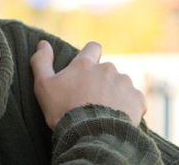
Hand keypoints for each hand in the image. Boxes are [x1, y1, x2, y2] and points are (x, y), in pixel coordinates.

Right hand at [30, 40, 145, 128]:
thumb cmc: (63, 110)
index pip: (93, 47)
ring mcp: (124, 83)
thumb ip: (41, 62)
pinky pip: (134, 99)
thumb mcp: (43, 86)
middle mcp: (107, 68)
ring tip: (104, 111)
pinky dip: (128, 107)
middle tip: (91, 99)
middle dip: (101, 80)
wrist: (91, 135)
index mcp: (85, 64)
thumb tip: (42, 43)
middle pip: (106, 69)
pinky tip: (117, 118)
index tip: (86, 68)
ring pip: (121, 84)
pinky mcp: (137, 99)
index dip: (91, 55)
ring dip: (114, 93)